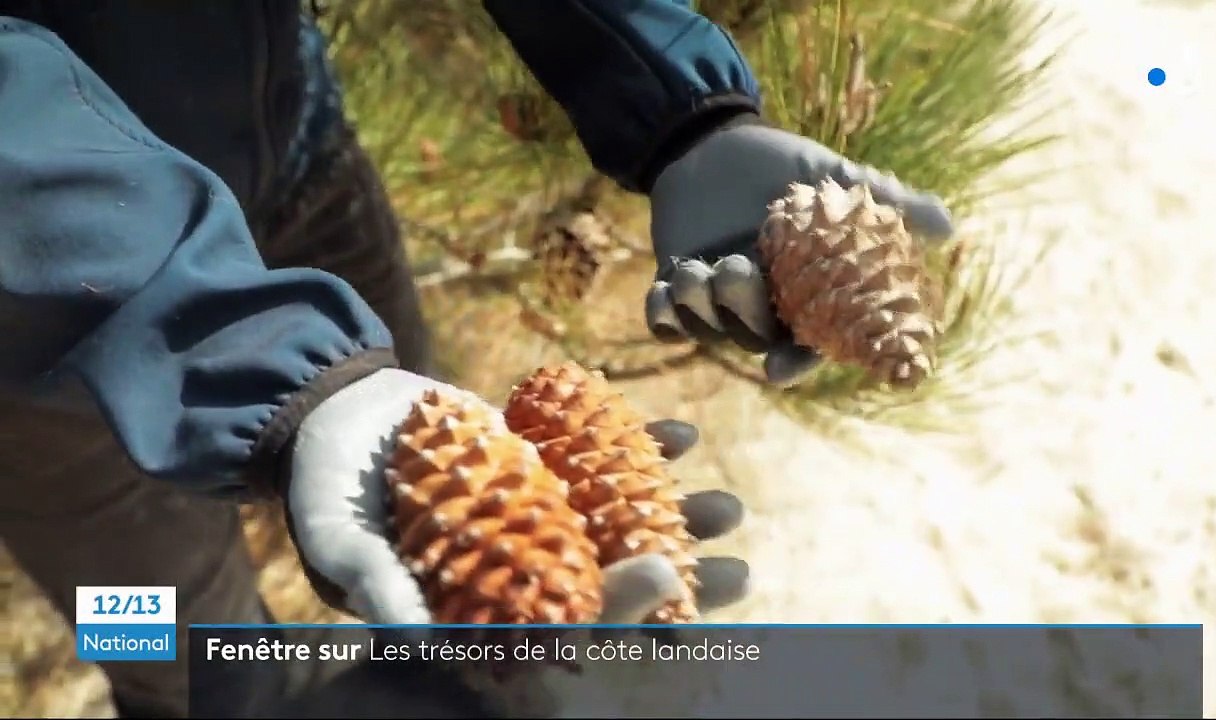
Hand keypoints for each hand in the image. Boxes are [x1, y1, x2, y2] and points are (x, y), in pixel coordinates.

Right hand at [283, 368, 748, 624]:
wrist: (327, 407)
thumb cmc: (324, 487)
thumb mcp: (341, 540)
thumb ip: (381, 587)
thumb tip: (424, 640)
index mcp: (481, 601)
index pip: (558, 625)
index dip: (615, 622)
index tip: (672, 608)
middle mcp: (517, 564)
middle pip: (605, 581)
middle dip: (673, 581)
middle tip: (738, 576)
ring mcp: (535, 511)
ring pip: (616, 519)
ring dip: (675, 515)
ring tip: (732, 511)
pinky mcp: (539, 460)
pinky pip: (598, 455)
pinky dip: (639, 444)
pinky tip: (683, 434)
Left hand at [645, 121, 954, 385]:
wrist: (716, 141)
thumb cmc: (786, 166)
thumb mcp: (840, 180)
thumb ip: (889, 205)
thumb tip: (949, 226)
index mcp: (803, 296)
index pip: (806, 345)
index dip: (795, 363)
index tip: (778, 370)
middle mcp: (761, 308)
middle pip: (751, 335)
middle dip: (740, 311)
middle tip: (735, 266)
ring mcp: (716, 301)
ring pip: (706, 328)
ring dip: (698, 303)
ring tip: (694, 266)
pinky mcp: (673, 288)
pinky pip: (665, 321)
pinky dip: (663, 311)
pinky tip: (666, 284)